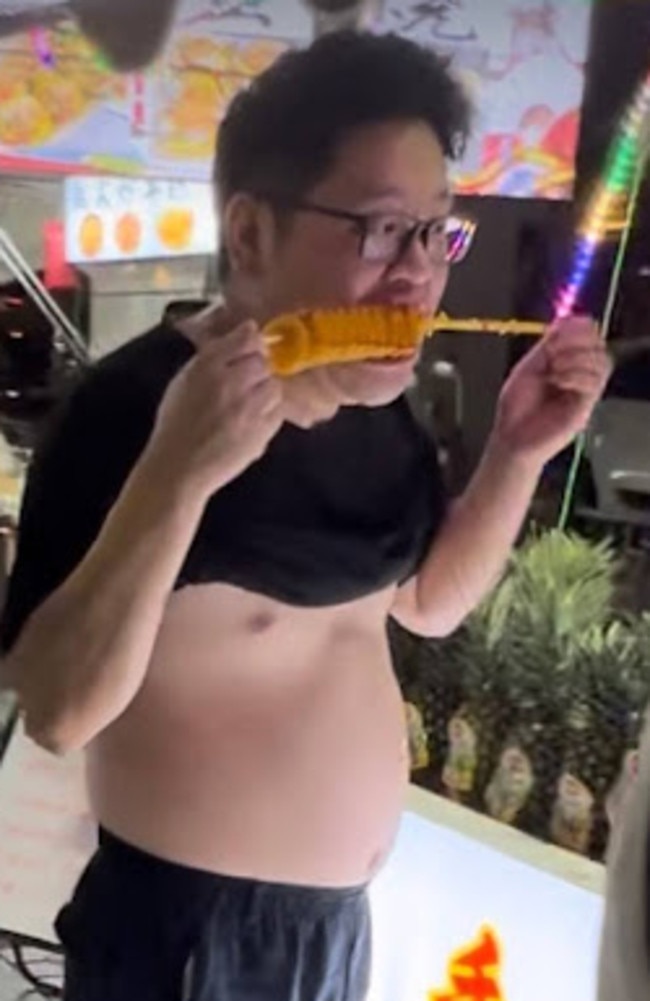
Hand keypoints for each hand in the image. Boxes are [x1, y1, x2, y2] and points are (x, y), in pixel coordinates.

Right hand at [148, 320, 282, 494]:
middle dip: (257, 369)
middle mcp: (230, 383)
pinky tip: (250, 422)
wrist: (179, 468)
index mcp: (206, 367)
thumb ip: (212, 357)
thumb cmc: (177, 424)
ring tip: (248, 405)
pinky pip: (277, 413)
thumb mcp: (184, 381)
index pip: (245, 338)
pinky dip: (268, 414)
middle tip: (245, 382)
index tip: (251, 346)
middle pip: (262, 362)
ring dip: (265, 391)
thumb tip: (246, 332)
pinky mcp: (261, 432)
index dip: (252, 340)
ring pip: (273, 386)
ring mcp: (248, 409)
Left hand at [492, 315, 611, 467]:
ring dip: (576, 358)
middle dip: (576, 341)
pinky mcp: (585, 407)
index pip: (587, 335)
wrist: (512, 439)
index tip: (559, 328)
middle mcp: (578, 375)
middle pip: (598, 344)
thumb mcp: (528, 368)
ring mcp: (583, 391)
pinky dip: (576, 375)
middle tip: (553, 352)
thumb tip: (563, 321)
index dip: (578, 326)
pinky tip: (558, 381)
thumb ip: (547, 346)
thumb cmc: (516, 409)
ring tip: (553, 370)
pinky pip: (595, 382)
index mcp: (565, 362)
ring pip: (602, 361)